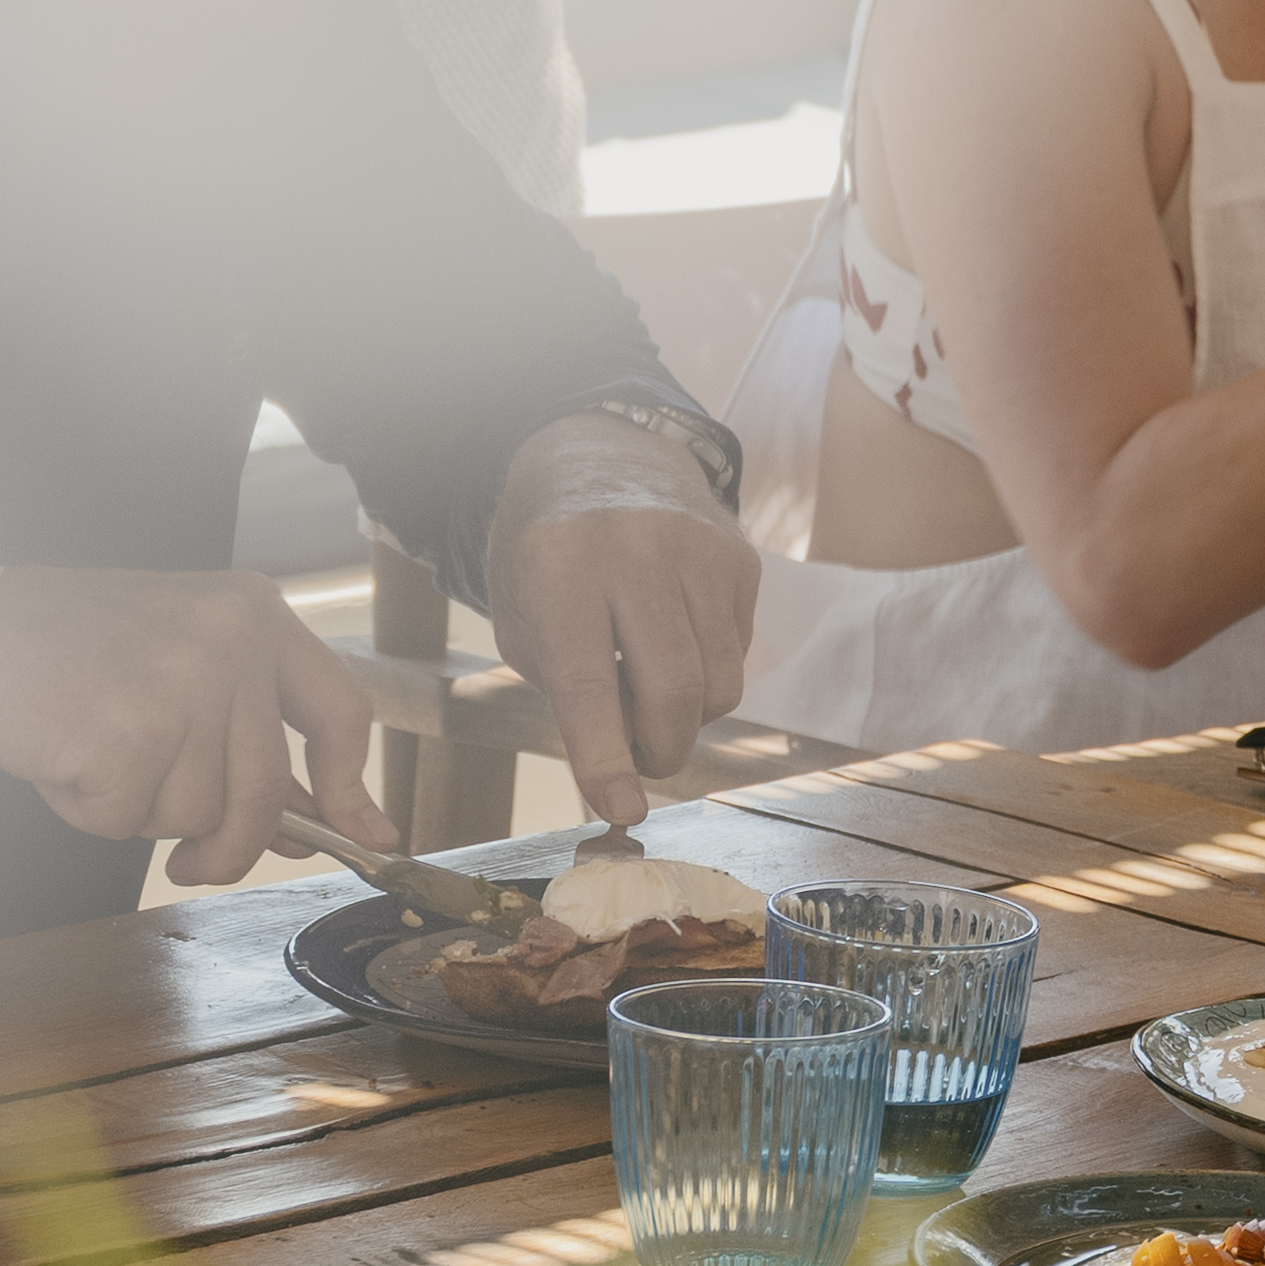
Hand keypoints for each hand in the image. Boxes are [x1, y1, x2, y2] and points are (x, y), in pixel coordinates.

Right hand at [0, 568, 394, 884]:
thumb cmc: (76, 653)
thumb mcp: (181, 661)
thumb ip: (249, 733)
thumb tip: (319, 820)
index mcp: (255, 614)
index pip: (342, 710)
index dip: (353, 786)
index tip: (365, 835)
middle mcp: (231, 642)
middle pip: (266, 788)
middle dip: (232, 845)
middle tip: (195, 863)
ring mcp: (183, 686)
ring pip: (198, 813)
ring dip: (144, 814)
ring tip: (99, 755)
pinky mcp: (131, 735)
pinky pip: (132, 821)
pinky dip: (95, 812)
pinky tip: (68, 760)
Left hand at [489, 492, 759, 837]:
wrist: (601, 455)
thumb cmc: (548, 555)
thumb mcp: (524, 617)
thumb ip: (567, 692)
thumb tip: (626, 770)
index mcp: (562, 566)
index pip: (590, 683)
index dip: (605, 758)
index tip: (621, 810)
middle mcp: (638, 552)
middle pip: (675, 692)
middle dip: (660, 753)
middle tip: (641, 765)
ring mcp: (701, 551)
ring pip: (720, 685)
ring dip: (688, 720)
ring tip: (651, 698)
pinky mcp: (741, 560)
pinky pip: (739, 653)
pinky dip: (707, 673)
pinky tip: (674, 643)